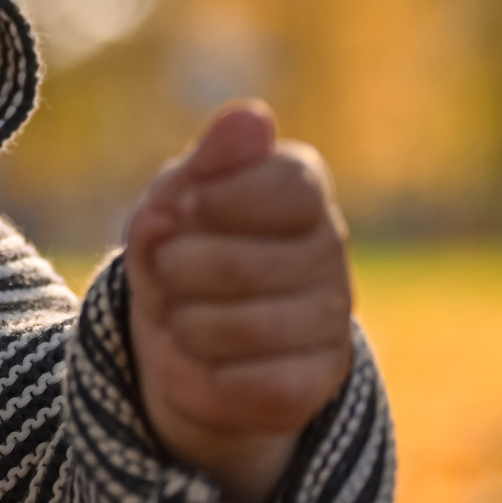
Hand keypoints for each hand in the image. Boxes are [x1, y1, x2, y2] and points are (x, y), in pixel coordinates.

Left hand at [123, 100, 353, 502]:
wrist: (181, 336)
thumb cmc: (180, 246)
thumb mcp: (176, 198)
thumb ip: (212, 160)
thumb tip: (251, 116)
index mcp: (301, 190)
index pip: (290, 186)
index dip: (223, 200)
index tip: (184, 208)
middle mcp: (330, 250)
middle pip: (246, 263)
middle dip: (179, 270)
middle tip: (170, 270)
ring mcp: (332, 319)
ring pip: (246, 329)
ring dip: (187, 325)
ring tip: (183, 315)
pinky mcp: (319, 381)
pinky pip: (262, 386)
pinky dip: (211, 377)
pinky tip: (206, 361)